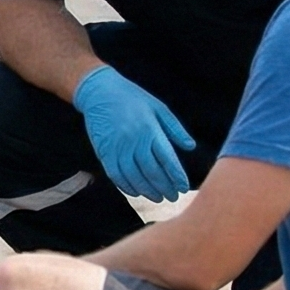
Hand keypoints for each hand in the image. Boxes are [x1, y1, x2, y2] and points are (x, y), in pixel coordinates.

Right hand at [71, 66, 194, 202]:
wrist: (99, 91)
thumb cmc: (132, 98)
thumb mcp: (158, 108)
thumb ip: (175, 129)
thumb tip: (190, 147)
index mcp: (150, 130)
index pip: (167, 160)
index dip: (176, 177)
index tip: (183, 187)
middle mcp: (133, 141)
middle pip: (151, 172)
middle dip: (164, 187)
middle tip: (173, 197)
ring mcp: (117, 148)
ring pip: (134, 177)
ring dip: (147, 190)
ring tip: (158, 197)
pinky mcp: (104, 152)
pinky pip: (116, 175)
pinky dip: (126, 186)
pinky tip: (136, 191)